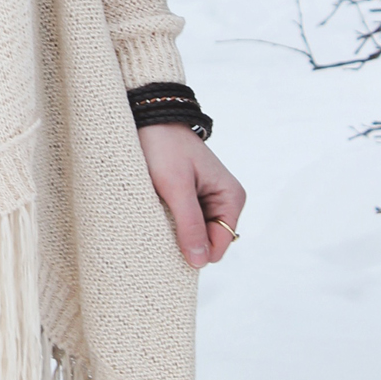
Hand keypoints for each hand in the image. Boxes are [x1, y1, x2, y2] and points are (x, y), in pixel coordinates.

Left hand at [137, 124, 245, 267]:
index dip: (195, 250)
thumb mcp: (176, 187)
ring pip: (193, 233)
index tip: (168, 237)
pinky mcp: (192, 197)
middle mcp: (224, 200)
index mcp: (231, 197)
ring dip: (175, 228)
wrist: (149, 118)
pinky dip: (170, 219)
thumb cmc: (165, 146)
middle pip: (206, 242)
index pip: (219, 246)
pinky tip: (158, 206)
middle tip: (161, 219)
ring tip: (158, 209)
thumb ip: (190, 225)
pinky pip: (184, 221)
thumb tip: (200, 262)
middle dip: (184, 238)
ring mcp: (208, 200)